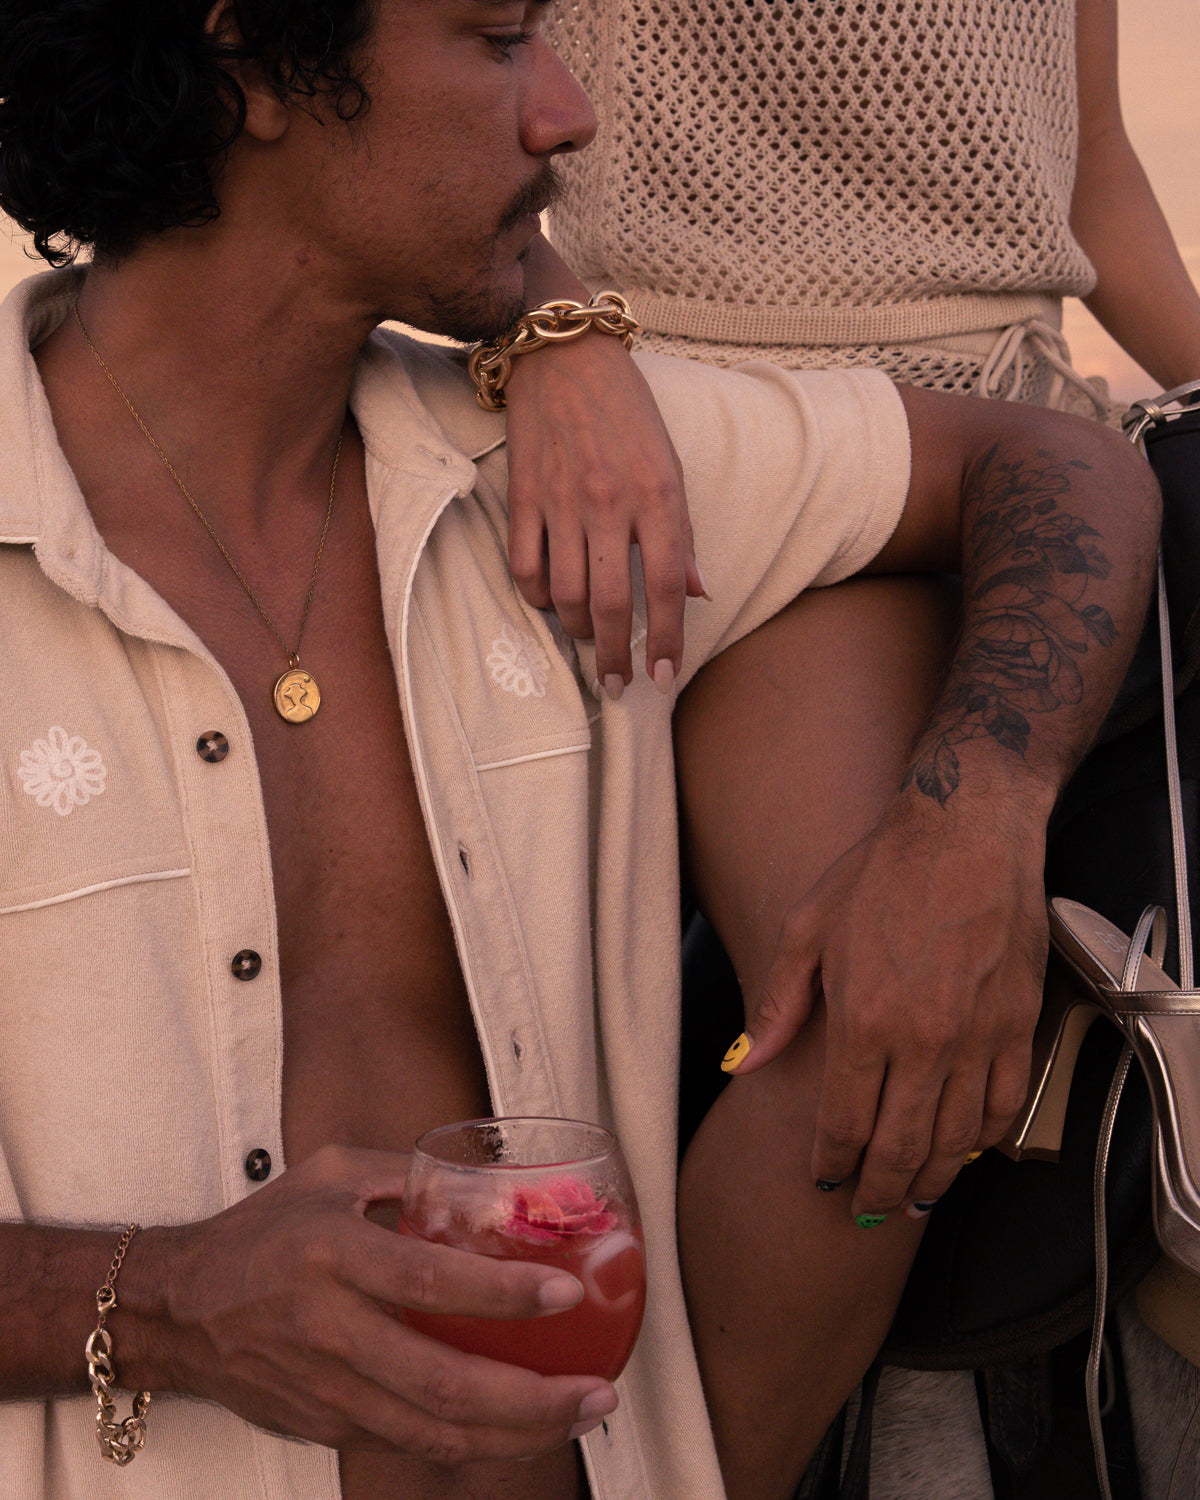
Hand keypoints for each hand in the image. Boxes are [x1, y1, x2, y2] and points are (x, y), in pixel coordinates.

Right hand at [138, 1146, 616, 1462]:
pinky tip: (518, 1425)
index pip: (428, 1280)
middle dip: (532, 1399)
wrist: (180, 1311)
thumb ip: (410, 1174)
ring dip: (515, 1434)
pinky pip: (411, 1442)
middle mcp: (329, 1329)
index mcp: (333, 1254)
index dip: (502, 1292)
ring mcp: (327, 1390)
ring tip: (577, 1415)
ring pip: (434, 1433)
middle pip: (443, 1386)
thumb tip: (496, 1182)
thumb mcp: (332, 1174)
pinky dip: (472, 1442)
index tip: (566, 1291)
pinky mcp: (327, 1426)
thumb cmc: (264, 1231)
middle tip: (596, 1391)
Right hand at [502, 331, 705, 693]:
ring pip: (565, 594)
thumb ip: (682, 533)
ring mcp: (561, 501)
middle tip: (619, 685)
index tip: (663, 675)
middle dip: (615, 656)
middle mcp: (609, 502)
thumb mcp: (671, 465)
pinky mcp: (523, 496)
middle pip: (609, 602)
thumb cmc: (628, 411)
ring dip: (577, 632)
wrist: (564, 355)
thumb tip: (698, 594)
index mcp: (658, 494)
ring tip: (589, 644)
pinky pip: (525, 567)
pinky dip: (538, 597)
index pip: (665, 586)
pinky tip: (551, 604)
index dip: (665, 638)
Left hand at [726, 794, 1046, 1217]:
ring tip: (913, 1200)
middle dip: (880, 1192)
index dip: (832, 1163)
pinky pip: (1003, 1106)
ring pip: (954, 1139)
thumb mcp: (807, 929)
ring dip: (932, 1180)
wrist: (967, 833)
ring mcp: (976, 1039)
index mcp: (864, 1021)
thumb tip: (743, 1062)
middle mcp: (923, 1043)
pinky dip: (982, 1141)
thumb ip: (778, 1005)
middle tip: (868, 1213)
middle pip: (900, 1148)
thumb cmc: (880, 873)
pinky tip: (964, 1151)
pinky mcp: (1018, 1027)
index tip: (824, 1180)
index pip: (844, 1123)